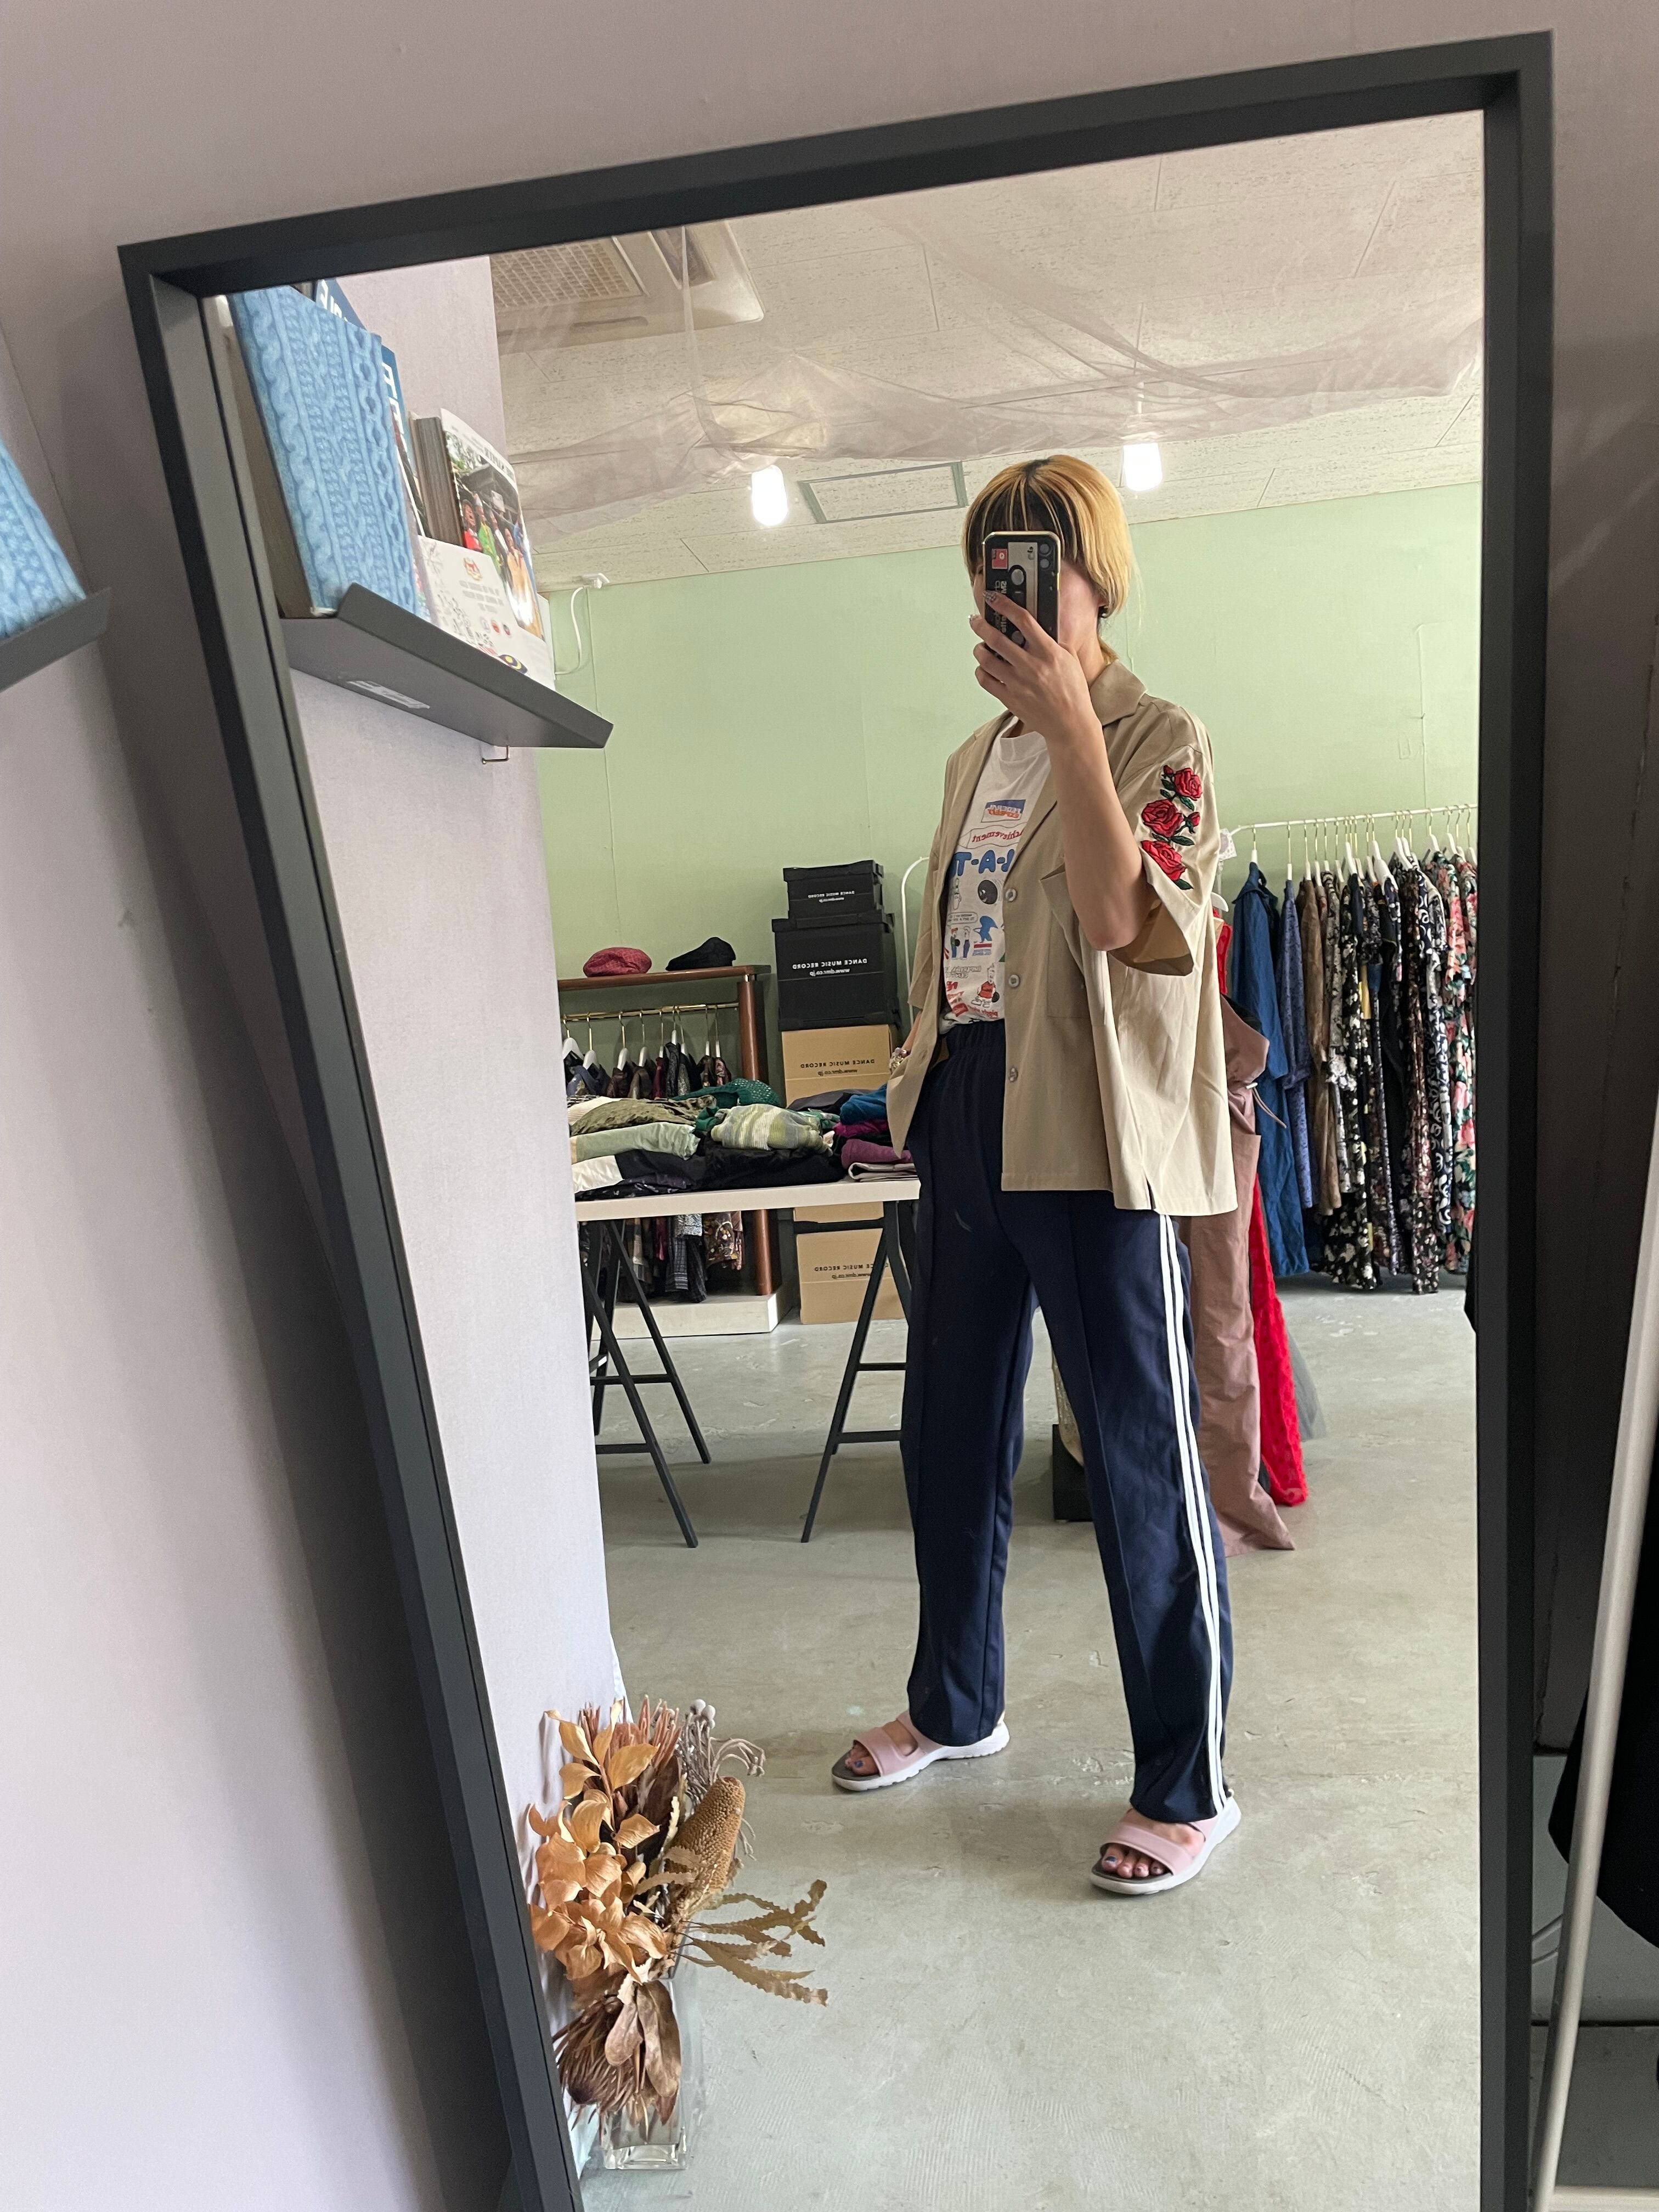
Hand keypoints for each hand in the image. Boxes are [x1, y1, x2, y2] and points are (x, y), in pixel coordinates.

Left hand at [969, 595, 1097, 747]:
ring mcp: (1018, 683)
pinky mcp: (1010, 699)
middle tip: (975, 620)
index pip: (1023, 620)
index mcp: (1049, 652)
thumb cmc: (1073, 692)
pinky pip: (986, 681)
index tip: (994, 598)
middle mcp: (1031, 666)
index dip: (1005, 605)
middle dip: (981, 626)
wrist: (1070, 724)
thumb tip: (1039, 624)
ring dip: (979, 649)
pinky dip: (980, 671)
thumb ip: (1053, 641)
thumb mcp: (1069, 659)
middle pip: (997, 639)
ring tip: (979, 646)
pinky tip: (983, 668)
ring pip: (987, 660)